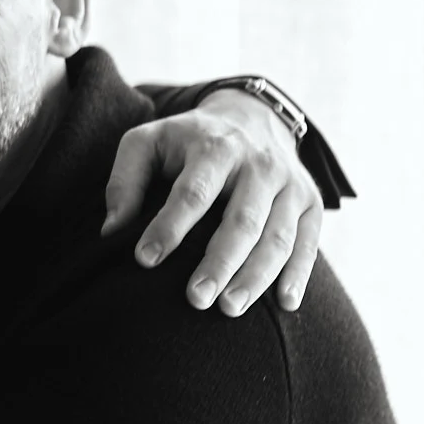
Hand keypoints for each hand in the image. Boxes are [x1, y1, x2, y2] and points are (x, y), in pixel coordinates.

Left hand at [100, 87, 322, 313]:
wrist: (252, 115)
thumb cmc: (188, 140)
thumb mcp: (149, 142)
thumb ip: (124, 181)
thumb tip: (112, 230)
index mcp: (215, 147)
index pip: (193, 192)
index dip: (169, 227)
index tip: (144, 259)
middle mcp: (259, 164)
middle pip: (242, 220)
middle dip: (219, 262)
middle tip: (195, 299)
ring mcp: (290, 184)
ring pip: (277, 237)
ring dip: (255, 277)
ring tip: (229, 308)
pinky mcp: (311, 202)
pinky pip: (310, 242)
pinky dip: (299, 274)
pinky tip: (285, 304)